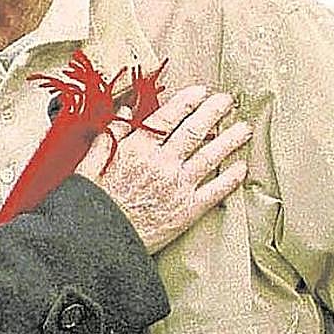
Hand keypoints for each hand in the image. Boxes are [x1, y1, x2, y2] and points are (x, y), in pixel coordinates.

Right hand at [78, 85, 250, 253]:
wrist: (101, 242)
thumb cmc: (94, 205)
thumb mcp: (90, 164)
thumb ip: (110, 135)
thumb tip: (127, 113)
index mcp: (136, 150)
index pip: (167, 117)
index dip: (186, 101)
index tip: (199, 91)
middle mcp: (161, 164)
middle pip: (194, 130)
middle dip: (213, 111)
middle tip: (227, 101)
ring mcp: (178, 187)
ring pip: (211, 156)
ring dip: (230, 139)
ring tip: (244, 128)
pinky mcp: (188, 210)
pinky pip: (215, 190)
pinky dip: (231, 178)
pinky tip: (241, 167)